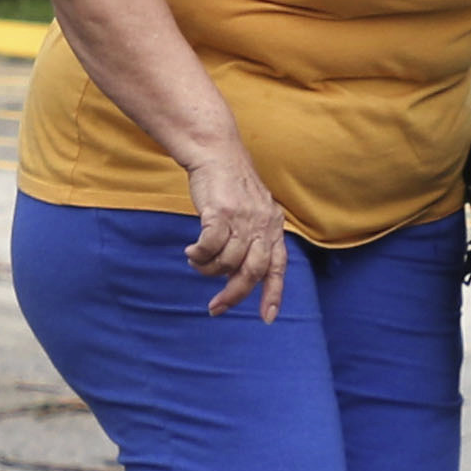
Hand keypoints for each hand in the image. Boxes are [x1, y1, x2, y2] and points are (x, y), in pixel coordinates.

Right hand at [183, 154, 293, 321]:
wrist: (217, 152)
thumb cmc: (231, 185)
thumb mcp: (254, 211)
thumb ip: (253, 239)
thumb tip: (236, 274)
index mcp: (273, 226)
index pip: (278, 267)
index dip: (273, 294)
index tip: (267, 318)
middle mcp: (262, 224)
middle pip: (252, 272)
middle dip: (234, 294)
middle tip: (216, 308)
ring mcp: (242, 218)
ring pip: (226, 262)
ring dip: (208, 269)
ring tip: (198, 262)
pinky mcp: (220, 212)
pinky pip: (209, 247)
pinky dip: (199, 255)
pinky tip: (192, 251)